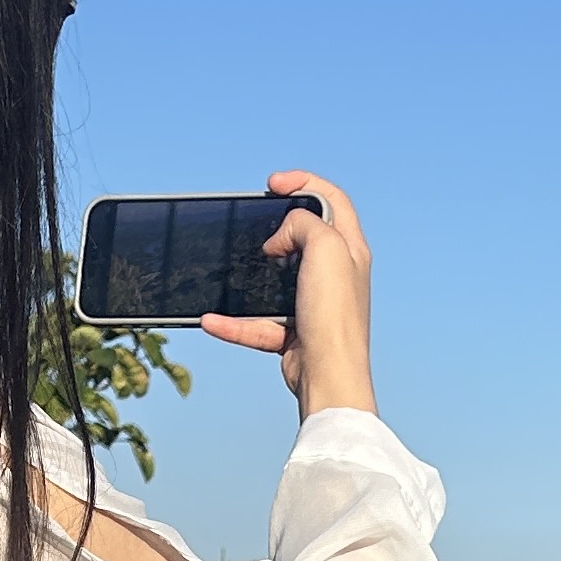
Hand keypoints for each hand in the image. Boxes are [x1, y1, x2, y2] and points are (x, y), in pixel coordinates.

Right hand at [201, 172, 376, 417]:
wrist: (328, 377)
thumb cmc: (334, 314)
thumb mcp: (325, 247)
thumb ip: (303, 223)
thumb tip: (280, 237)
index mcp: (349, 249)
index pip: (332, 200)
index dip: (303, 183)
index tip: (272, 185)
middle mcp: (335, 274)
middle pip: (304, 235)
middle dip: (276, 226)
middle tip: (255, 220)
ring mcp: (313, 303)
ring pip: (275, 279)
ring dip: (250, 276)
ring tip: (233, 268)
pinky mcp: (294, 332)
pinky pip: (256, 322)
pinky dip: (233, 322)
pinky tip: (211, 319)